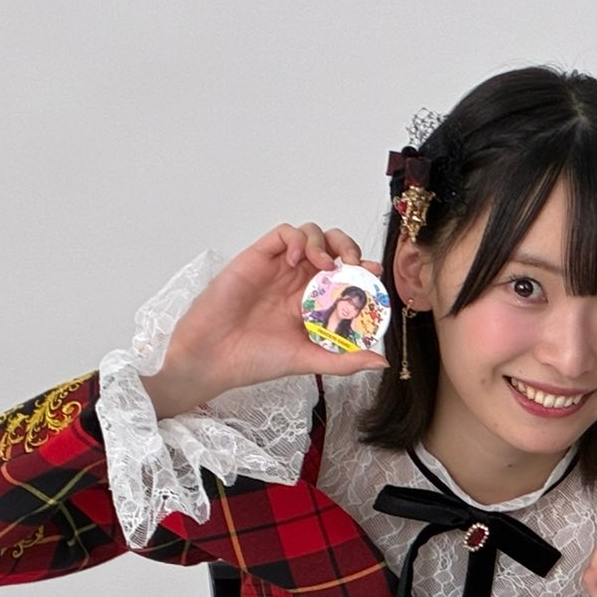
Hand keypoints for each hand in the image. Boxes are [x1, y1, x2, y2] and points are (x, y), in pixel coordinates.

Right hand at [147, 223, 389, 417]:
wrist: (214, 357)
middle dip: (349, 248)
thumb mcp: (309, 361)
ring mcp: (279, 268)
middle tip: (354, 264)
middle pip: (333, 248)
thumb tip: (381, 362)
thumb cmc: (256, 360)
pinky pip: (283, 233)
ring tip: (324, 265)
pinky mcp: (257, 258)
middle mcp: (298, 282)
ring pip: (311, 235)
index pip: (346, 277)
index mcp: (313, 303)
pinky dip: (297, 239)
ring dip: (324, 242)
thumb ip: (344, 360)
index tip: (373, 276)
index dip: (362, 271)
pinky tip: (297, 260)